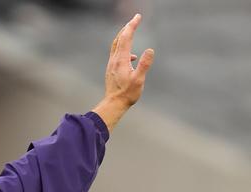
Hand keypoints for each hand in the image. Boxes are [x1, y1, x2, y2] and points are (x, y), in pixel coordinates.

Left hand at [92, 13, 154, 130]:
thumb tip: (150, 50)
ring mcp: (111, 65)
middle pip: (119, 39)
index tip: (137, 16)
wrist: (114, 103)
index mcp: (121, 60)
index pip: (126, 38)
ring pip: (116, 46)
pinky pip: (117, 54)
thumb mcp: (139, 80)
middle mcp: (114, 60)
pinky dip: (124, 49)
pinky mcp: (111, 70)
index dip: (132, 26)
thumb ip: (144, 65)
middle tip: (135, 19)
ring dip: (123, 36)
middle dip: (127, 28)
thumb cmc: (127, 94)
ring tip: (131, 31)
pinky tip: (132, 57)